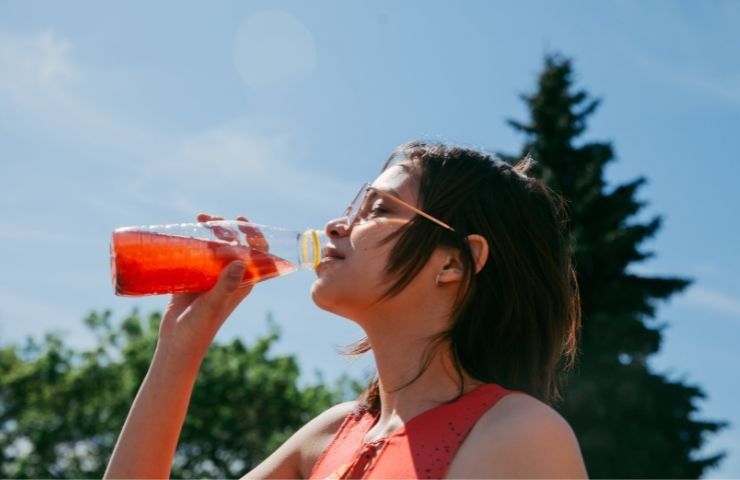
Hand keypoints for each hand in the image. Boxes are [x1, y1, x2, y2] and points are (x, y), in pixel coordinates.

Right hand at [158, 214, 258, 358]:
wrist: (177, 342)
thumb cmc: (200, 327)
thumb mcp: (213, 304)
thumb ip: (226, 285)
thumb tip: (241, 262)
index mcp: (242, 282)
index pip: (256, 253)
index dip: (253, 234)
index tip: (239, 220)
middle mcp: (230, 276)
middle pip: (235, 245)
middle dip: (226, 228)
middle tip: (210, 220)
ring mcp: (212, 276)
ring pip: (216, 247)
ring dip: (211, 232)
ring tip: (198, 220)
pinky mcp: (194, 277)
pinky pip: (198, 254)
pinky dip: (195, 241)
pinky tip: (187, 232)